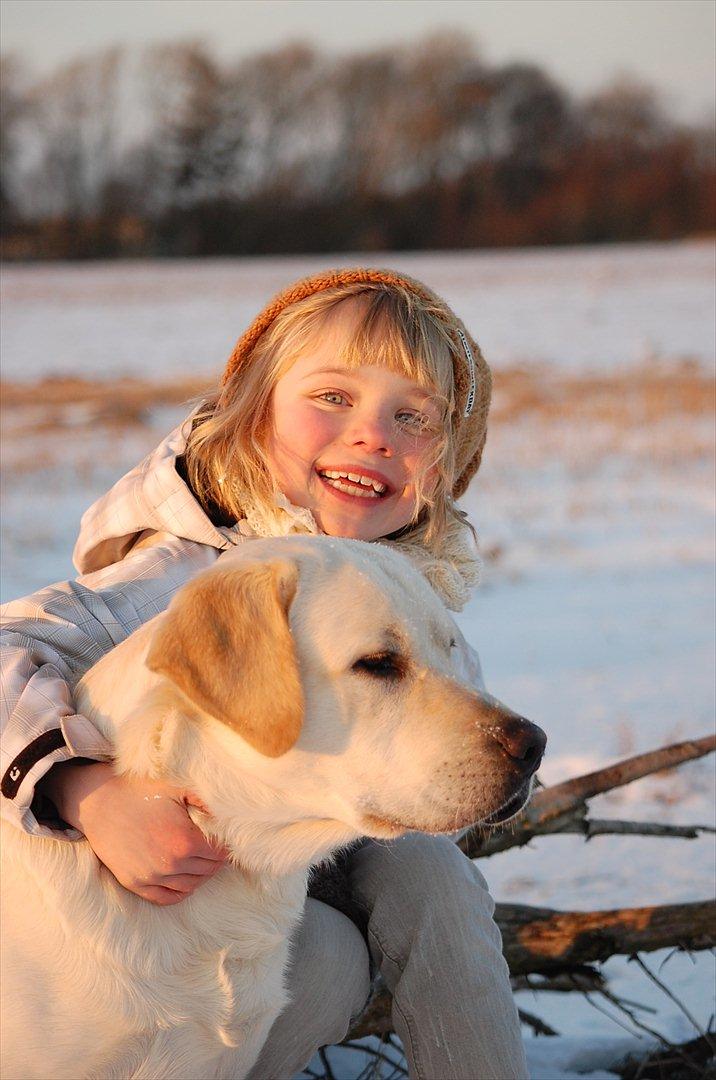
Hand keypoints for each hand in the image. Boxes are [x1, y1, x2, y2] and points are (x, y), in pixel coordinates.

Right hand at [42, 762, 227, 904]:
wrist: (98, 801)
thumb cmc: (140, 790)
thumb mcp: (178, 788)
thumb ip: (207, 800)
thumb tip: (231, 811)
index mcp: (185, 841)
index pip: (220, 853)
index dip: (227, 844)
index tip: (228, 838)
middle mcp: (170, 864)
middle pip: (209, 870)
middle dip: (216, 859)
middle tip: (217, 847)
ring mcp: (151, 877)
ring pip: (191, 886)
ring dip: (201, 875)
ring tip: (202, 860)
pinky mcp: (135, 884)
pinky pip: (167, 898)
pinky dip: (181, 890)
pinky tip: (185, 876)